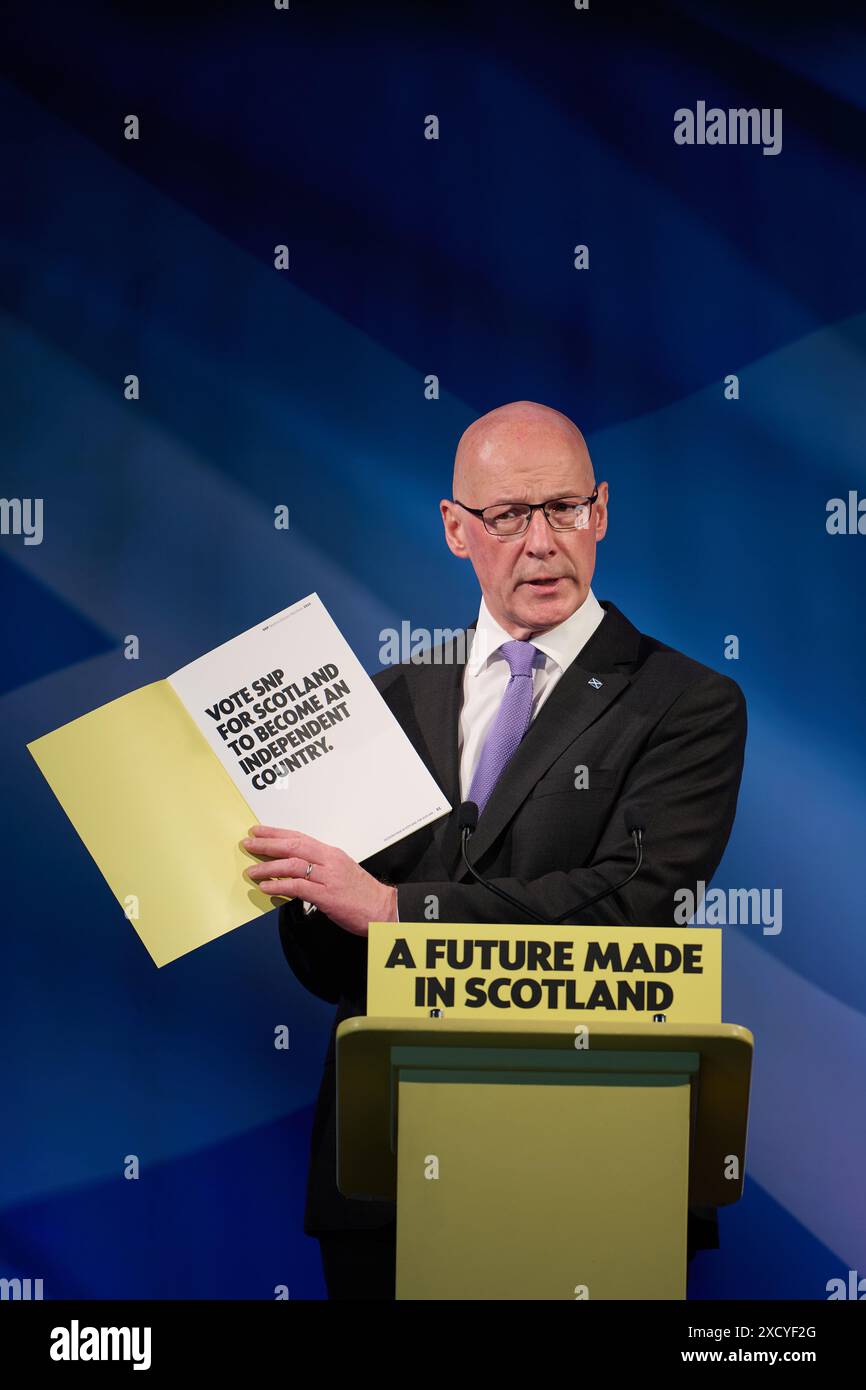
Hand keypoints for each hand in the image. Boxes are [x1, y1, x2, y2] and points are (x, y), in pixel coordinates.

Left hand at [242, 825, 397, 936]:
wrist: (383, 909)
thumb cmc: (362, 893)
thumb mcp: (341, 871)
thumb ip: (320, 867)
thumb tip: (295, 867)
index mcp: (331, 853)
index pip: (299, 837)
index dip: (276, 833)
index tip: (259, 830)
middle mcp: (329, 861)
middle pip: (293, 846)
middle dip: (267, 844)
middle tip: (249, 843)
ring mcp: (328, 878)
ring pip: (292, 865)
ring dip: (268, 867)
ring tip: (251, 871)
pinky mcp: (327, 896)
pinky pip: (298, 887)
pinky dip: (279, 886)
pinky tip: (265, 888)